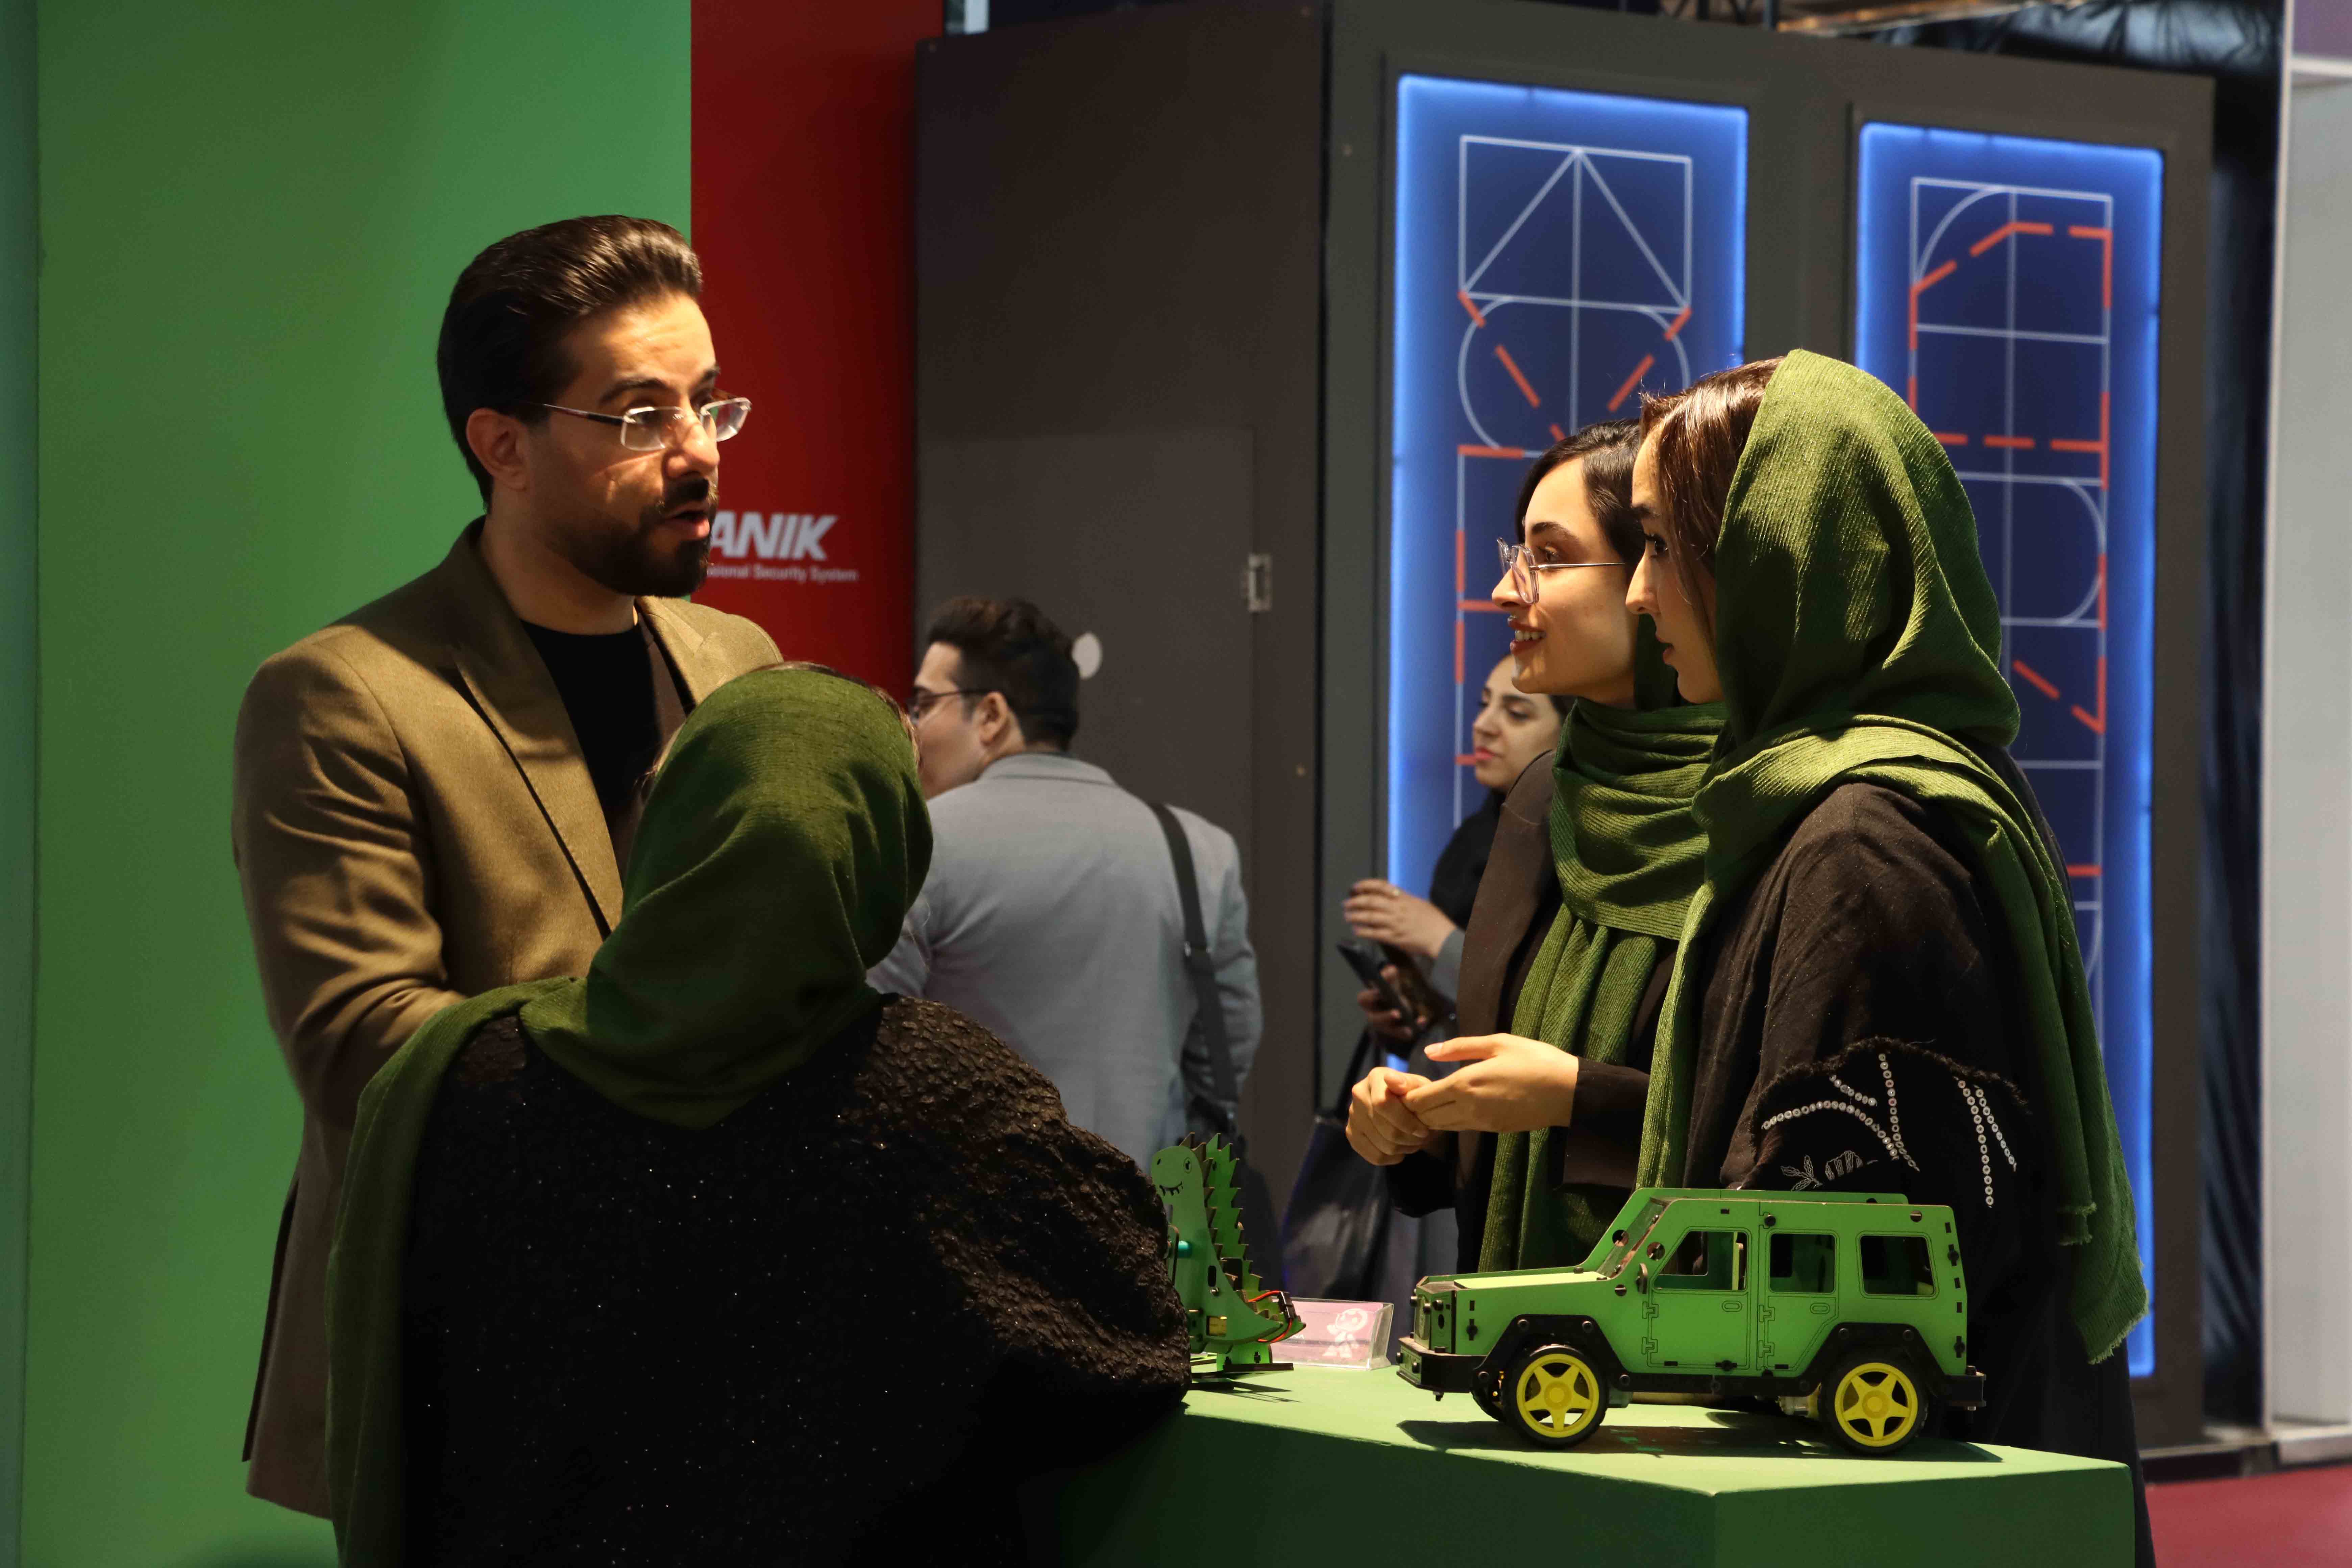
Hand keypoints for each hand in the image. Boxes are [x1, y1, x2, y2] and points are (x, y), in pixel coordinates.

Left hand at [1344, 879, 1458, 960]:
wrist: (1441, 937)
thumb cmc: (1433, 920)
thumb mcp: (1418, 903)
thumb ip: (1403, 899)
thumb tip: (1390, 896)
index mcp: (1404, 898)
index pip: (1381, 886)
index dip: (1365, 885)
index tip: (1355, 887)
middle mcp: (1397, 909)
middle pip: (1371, 901)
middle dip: (1355, 901)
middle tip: (1346, 903)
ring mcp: (1395, 923)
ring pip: (1369, 917)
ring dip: (1355, 916)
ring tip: (1347, 916)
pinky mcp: (1395, 937)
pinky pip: (1374, 933)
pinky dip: (1363, 931)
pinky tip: (1356, 930)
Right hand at [1346, 1067, 1442, 1165]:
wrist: (1407, 1107)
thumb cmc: (1416, 1095)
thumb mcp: (1420, 1087)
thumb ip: (1409, 1083)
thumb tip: (1391, 1080)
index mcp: (1375, 1077)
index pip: (1382, 1104)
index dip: (1405, 1122)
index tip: (1423, 1130)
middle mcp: (1359, 1093)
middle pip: (1382, 1127)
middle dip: (1408, 1138)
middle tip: (1421, 1139)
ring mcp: (1352, 1115)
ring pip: (1380, 1144)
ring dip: (1403, 1149)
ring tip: (1414, 1143)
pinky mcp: (1352, 1133)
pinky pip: (1373, 1156)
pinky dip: (1391, 1159)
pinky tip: (1400, 1151)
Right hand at [1356, 966, 1428, 1042]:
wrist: (1395, 1006)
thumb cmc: (1389, 992)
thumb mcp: (1389, 982)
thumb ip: (1390, 976)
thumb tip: (1392, 970)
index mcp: (1369, 1001)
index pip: (1363, 999)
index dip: (1369, 996)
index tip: (1379, 993)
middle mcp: (1374, 1016)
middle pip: (1376, 1019)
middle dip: (1386, 1017)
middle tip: (1397, 1013)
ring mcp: (1385, 1026)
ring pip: (1390, 1031)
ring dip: (1399, 1030)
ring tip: (1409, 1030)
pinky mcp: (1398, 1032)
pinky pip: (1405, 1033)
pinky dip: (1415, 1027)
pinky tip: (1422, 1021)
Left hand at [1402, 1035, 1579, 1134]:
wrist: (1569, 1092)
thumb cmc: (1535, 1060)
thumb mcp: (1498, 1043)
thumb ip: (1459, 1047)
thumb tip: (1429, 1052)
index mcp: (1466, 1084)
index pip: (1420, 1099)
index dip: (1406, 1095)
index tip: (1403, 1085)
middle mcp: (1468, 1107)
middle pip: (1425, 1117)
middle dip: (1412, 1108)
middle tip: (1411, 1093)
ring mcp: (1481, 1122)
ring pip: (1440, 1127)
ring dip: (1429, 1116)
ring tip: (1428, 1100)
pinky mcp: (1492, 1129)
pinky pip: (1459, 1127)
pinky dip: (1447, 1120)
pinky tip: (1451, 1105)